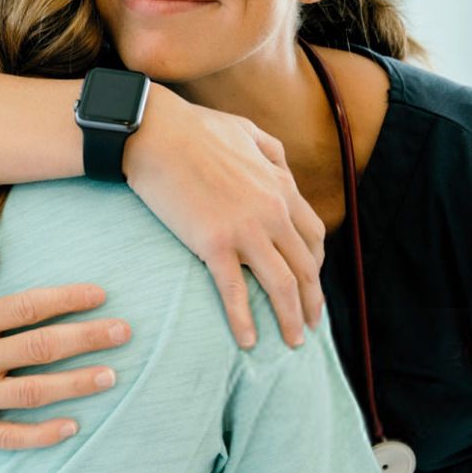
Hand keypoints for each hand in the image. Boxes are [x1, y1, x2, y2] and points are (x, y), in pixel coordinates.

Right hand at [0, 243, 130, 456]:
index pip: (25, 307)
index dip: (66, 300)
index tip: (100, 295)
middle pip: (40, 346)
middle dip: (87, 338)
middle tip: (125, 332)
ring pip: (33, 391)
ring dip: (77, 383)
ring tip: (112, 375)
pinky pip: (10, 435)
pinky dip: (42, 433)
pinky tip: (73, 427)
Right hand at [126, 86, 325, 348]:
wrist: (155, 133)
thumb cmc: (194, 129)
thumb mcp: (247, 131)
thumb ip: (272, 153)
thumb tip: (284, 171)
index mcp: (281, 186)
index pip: (313, 235)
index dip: (316, 264)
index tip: (310, 283)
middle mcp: (273, 211)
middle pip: (306, 267)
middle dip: (312, 300)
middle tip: (311, 325)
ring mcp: (246, 230)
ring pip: (282, 285)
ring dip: (291, 318)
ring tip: (292, 343)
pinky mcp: (214, 244)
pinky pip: (236, 291)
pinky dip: (245, 320)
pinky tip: (248, 341)